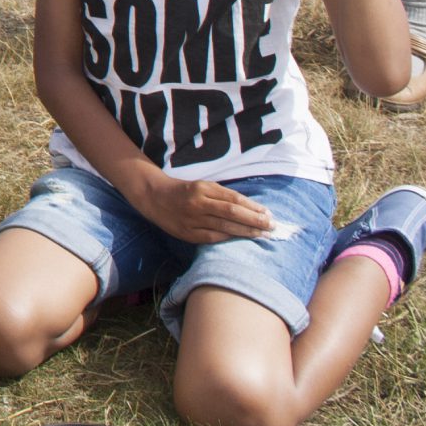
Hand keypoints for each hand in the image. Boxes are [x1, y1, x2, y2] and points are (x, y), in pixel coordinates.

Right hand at [125, 171, 274, 244]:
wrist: (153, 197)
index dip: (253, 207)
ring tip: (263, 235)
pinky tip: (241, 239)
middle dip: (255, 220)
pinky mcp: (187, 233)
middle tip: (272, 226)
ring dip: (247, 232)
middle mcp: (197, 203)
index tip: (269, 213)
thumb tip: (251, 208)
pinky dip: (229, 238)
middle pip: (232, 213)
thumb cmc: (184, 191)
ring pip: (225, 227)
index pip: (234, 199)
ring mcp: (192, 219)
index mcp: (202, 188)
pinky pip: (213, 238)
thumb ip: (223, 196)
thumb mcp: (202, 186)